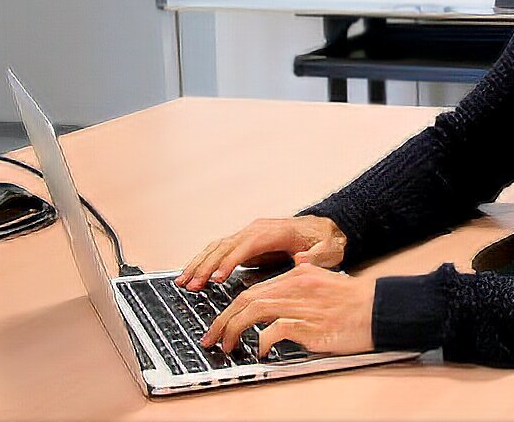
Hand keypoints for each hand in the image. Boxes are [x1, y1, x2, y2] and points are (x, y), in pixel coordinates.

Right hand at [175, 216, 346, 290]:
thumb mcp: (329, 248)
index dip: (231, 260)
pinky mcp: (243, 244)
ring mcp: (247, 236)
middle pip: (225, 246)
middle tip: (192, 285)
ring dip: (199, 264)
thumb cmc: (324, 239)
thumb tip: (302, 259)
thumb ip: (318, 255)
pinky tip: (192, 275)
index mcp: (273, 232)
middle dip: (207, 266)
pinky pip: (218, 251)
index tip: (218, 277)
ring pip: (216, 247)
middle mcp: (255, 230)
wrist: (323, 228)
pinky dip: (203, 262)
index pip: (247, 245)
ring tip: (183, 282)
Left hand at [201, 264, 374, 357]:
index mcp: (297, 274)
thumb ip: (295, 291)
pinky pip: (275, 331)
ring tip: (226, 345)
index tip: (220, 323)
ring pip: (254, 311)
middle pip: (247, 299)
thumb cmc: (354, 302)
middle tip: (211, 337)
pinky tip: (259, 350)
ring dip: (234, 330)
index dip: (231, 308)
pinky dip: (262, 341)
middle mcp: (296, 286)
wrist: (380, 308)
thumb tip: (269, 310)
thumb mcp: (321, 285)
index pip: (253, 290)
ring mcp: (302, 305)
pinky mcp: (311, 325)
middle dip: (223, 319)